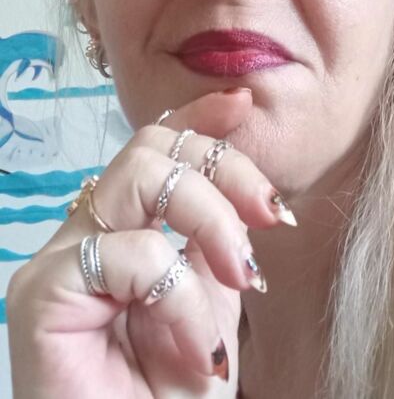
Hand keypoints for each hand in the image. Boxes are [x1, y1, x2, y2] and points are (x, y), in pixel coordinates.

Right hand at [6, 89, 293, 398]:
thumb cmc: (174, 395)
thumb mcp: (212, 297)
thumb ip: (213, 234)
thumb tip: (235, 164)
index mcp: (121, 231)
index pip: (154, 148)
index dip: (198, 115)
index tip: (243, 104)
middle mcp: (84, 235)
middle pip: (153, 146)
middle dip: (226, 170)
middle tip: (272, 220)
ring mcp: (59, 261)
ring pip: (142, 173)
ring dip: (211, 220)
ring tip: (242, 280)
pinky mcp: (42, 294)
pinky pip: (135, 253)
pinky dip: (184, 296)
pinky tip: (198, 345)